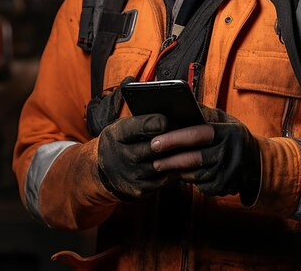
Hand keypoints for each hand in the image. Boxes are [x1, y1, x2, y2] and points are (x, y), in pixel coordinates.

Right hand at [97, 113, 213, 199]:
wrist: (104, 172)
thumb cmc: (122, 141)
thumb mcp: (123, 127)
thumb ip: (141, 120)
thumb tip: (169, 109)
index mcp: (116, 135)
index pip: (132, 129)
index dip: (149, 124)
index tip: (165, 119)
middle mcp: (120, 157)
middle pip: (150, 148)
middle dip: (170, 141)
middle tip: (190, 133)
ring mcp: (130, 176)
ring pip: (161, 165)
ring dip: (179, 156)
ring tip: (196, 145)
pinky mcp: (139, 190)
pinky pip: (163, 179)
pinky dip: (177, 169)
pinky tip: (188, 160)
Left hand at [152, 107, 260, 205]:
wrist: (257, 162)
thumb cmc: (232, 136)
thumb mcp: (224, 119)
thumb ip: (204, 113)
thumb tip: (180, 104)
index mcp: (228, 131)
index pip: (197, 134)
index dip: (175, 139)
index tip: (155, 142)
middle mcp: (230, 152)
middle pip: (194, 159)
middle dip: (171, 160)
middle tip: (154, 161)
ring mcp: (229, 172)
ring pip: (196, 175)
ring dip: (178, 172)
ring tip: (163, 166)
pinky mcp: (226, 188)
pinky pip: (202, 187)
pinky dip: (191, 181)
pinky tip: (185, 174)